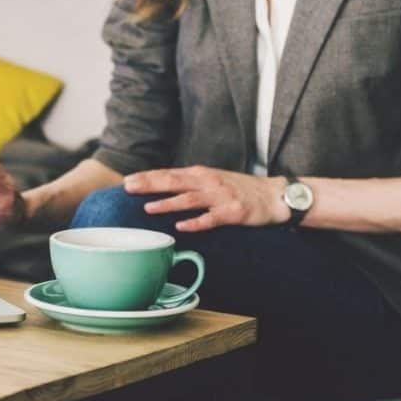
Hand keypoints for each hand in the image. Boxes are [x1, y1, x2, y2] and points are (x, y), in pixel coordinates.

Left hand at [123, 165, 289, 231]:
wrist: (274, 195)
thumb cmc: (238, 189)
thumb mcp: (211, 180)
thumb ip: (189, 183)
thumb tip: (160, 186)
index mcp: (201, 174)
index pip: (169, 173)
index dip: (147, 177)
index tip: (126, 180)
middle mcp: (208, 182)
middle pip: (174, 182)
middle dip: (150, 185)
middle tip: (128, 188)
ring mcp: (220, 197)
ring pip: (189, 200)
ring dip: (168, 204)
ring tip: (148, 208)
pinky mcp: (232, 213)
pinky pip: (211, 219)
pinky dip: (195, 223)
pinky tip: (181, 227)